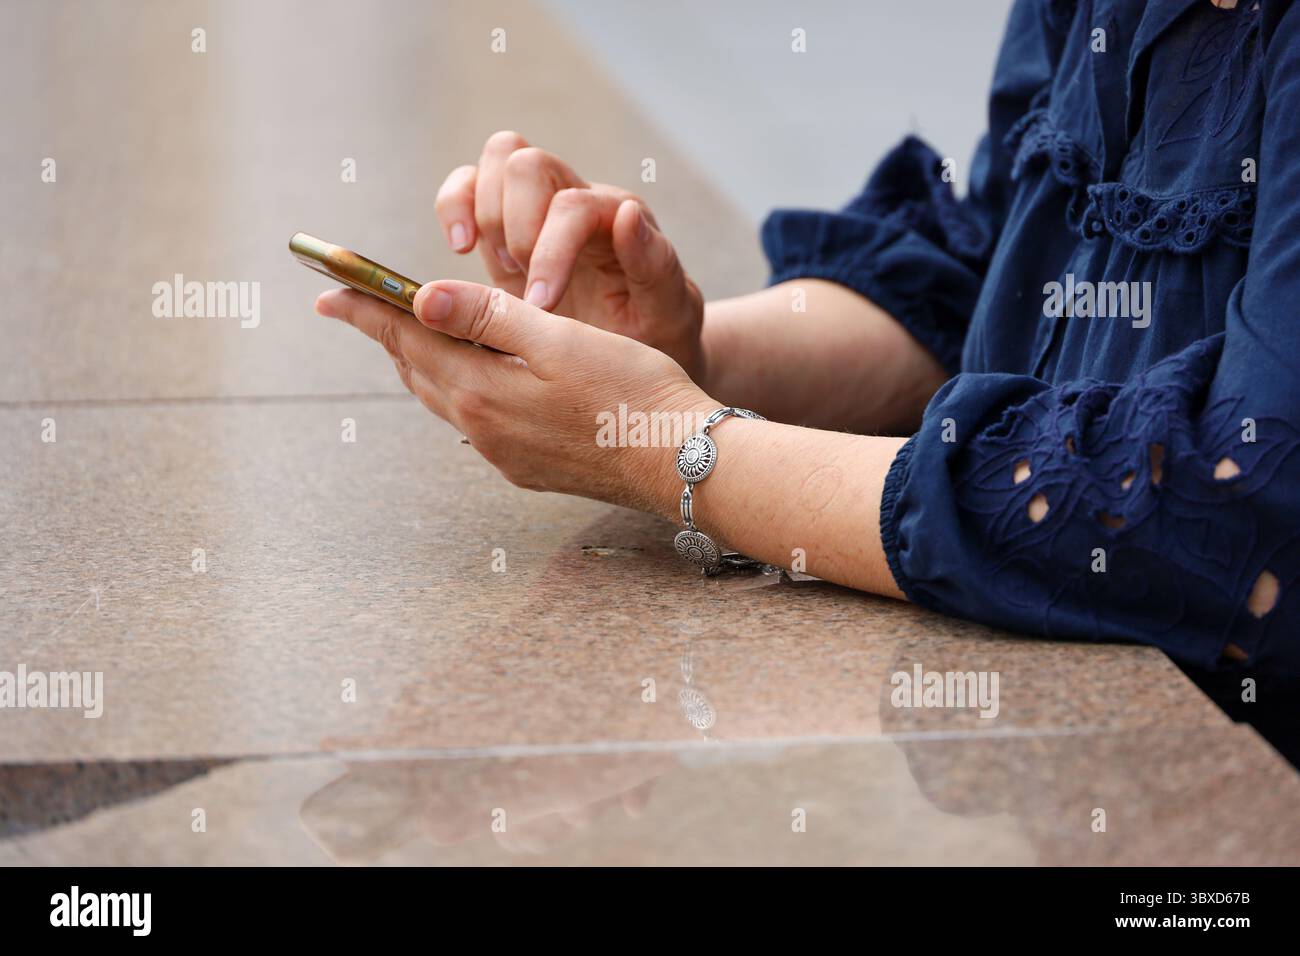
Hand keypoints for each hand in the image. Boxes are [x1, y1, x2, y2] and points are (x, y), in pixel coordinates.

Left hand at [315, 280, 715, 518]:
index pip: (408, 340)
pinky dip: (457, 386)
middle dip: (387, 335)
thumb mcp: (560, 340)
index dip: (367, 309)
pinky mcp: (528, 467)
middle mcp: (483, 429)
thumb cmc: (632, 392)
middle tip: (358, 306)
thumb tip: (423, 298)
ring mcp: (504, 455)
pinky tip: (472, 376)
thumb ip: (489, 317)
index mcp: (482, 392)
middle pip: (417, 372)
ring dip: (421, 363)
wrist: (680, 460)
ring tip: (407, 336)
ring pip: (444, 398)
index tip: (328, 289)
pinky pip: (474, 419)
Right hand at [434, 131, 706, 381]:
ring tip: (500, 271)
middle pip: (528, 163)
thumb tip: (628, 212)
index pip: (572, 206)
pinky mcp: (504, 228)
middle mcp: (578, 199)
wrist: (636, 358)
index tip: (541, 307)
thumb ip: (654, 264)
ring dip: (484, 213)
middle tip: (522, 284)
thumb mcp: (667, 311)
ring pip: (497, 160)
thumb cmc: (657, 333)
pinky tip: (463, 249)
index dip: (549, 252)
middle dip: (513, 226)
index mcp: (618, 218)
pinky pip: (468, 187)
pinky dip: (454, 207)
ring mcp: (538, 208)